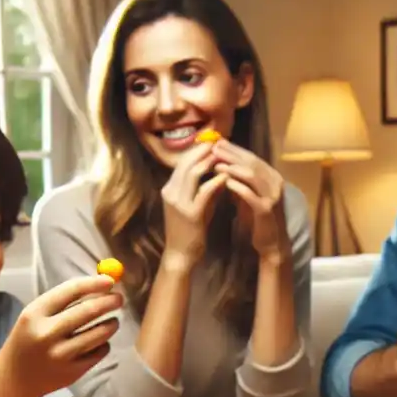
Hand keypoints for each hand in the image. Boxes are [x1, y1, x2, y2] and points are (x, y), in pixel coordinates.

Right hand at [0, 275, 120, 396]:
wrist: (16, 377)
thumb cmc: (30, 338)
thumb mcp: (36, 316)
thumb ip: (64, 300)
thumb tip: (100, 284)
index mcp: (34, 314)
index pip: (69, 291)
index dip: (93, 284)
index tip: (110, 280)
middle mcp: (47, 334)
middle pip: (88, 312)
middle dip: (109, 302)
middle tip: (119, 299)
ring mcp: (61, 355)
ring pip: (99, 334)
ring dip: (112, 324)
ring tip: (113, 322)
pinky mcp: (73, 372)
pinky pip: (100, 351)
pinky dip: (104, 344)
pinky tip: (98, 342)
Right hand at [160, 142, 227, 264]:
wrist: (180, 255)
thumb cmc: (189, 232)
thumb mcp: (197, 206)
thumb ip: (206, 190)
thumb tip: (221, 174)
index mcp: (169, 188)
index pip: (182, 162)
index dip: (197, 150)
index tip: (213, 142)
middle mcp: (170, 191)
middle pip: (186, 162)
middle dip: (203, 150)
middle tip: (220, 141)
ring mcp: (178, 202)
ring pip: (192, 172)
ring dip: (209, 161)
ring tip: (223, 155)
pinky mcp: (190, 213)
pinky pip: (203, 191)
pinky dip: (216, 181)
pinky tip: (227, 177)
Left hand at [212, 140, 288, 263]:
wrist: (272, 243)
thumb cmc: (259, 219)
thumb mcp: (251, 195)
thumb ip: (242, 180)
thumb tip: (224, 163)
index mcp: (272, 177)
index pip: (252, 157)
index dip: (235, 149)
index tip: (217, 143)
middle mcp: (275, 183)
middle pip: (252, 162)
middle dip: (232, 154)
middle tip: (214, 148)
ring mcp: (273, 196)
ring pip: (252, 175)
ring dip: (233, 168)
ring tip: (216, 163)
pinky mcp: (266, 210)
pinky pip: (250, 194)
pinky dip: (237, 186)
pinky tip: (224, 182)